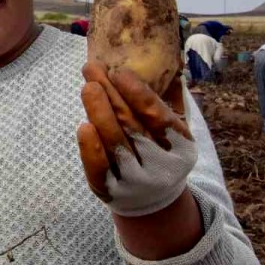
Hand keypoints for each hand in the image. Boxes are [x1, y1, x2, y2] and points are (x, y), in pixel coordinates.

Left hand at [76, 63, 197, 217]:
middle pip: (132, 126)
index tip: (120, 72)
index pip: (158, 117)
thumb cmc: (160, 151)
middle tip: (92, 68)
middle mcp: (159, 167)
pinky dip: (91, 148)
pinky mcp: (110, 190)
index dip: (139, 94)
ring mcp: (134, 181)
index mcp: (180, 148)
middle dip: (111, 94)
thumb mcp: (175, 133)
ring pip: (115, 144)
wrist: (152, 197)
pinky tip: (83, 126)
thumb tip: (160, 67)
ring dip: (98, 113)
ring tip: (87, 87)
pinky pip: (99, 169)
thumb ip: (168, 104)